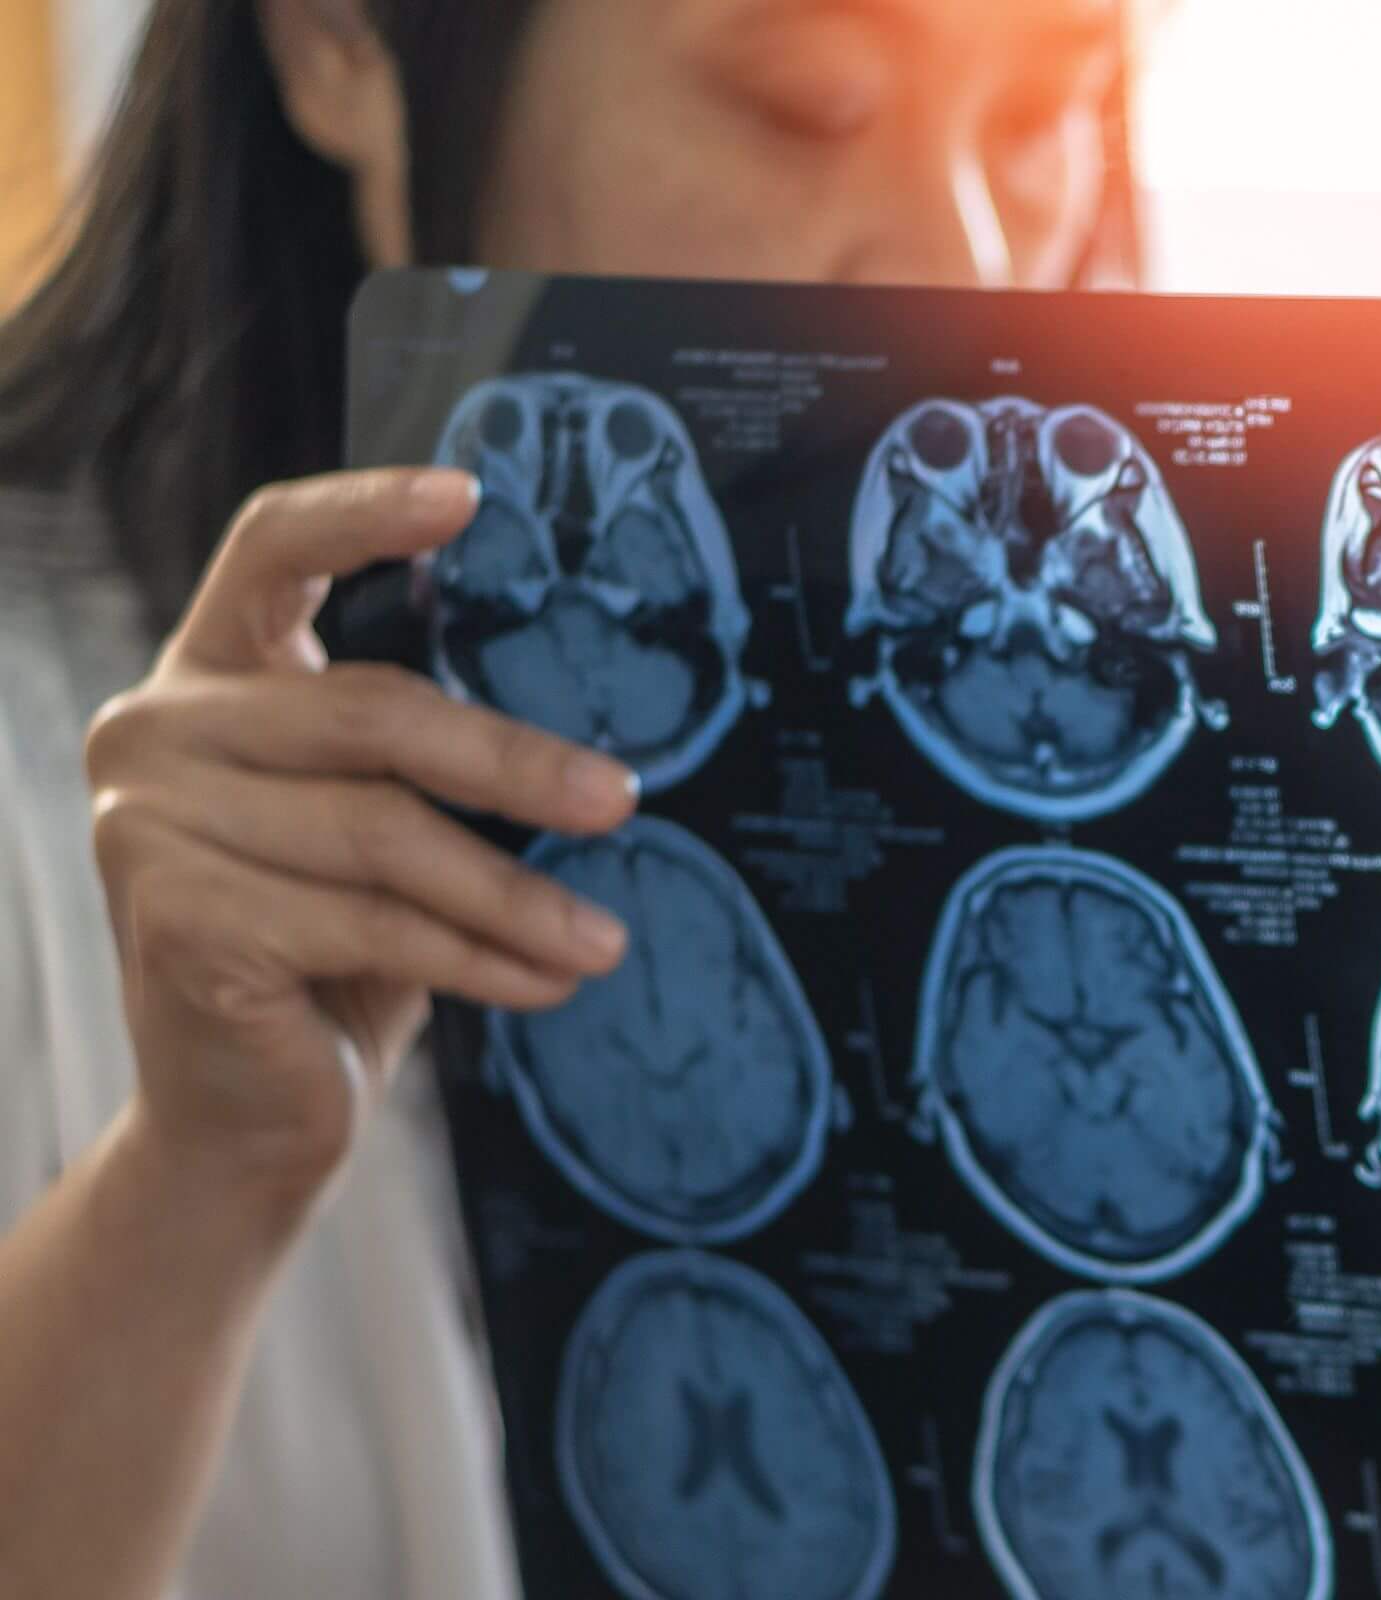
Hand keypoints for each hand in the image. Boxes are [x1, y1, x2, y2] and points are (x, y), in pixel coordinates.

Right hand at [81, 468, 639, 1195]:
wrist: (246, 1109)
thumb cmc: (331, 952)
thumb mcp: (377, 828)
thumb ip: (425, 757)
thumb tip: (596, 735)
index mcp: (208, 676)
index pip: (270, 549)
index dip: (364, 510)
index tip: (470, 495)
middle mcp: (155, 728)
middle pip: (371, 712)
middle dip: (515, 764)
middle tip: (623, 801)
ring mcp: (148, 820)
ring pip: (385, 835)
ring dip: (514, 895)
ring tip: (602, 940)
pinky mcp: (177, 915)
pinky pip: (372, 924)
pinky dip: (479, 956)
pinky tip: (547, 982)